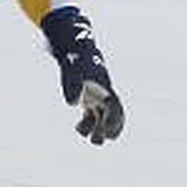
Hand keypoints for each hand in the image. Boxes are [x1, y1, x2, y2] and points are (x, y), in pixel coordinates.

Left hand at [41, 6, 124, 144]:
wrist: (71, 45)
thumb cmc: (75, 58)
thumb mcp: (73, 70)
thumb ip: (72, 86)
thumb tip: (72, 103)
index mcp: (105, 87)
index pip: (115, 108)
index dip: (115, 122)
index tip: (109, 135)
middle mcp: (103, 92)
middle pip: (110, 115)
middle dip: (107, 129)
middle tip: (98, 141)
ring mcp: (96, 94)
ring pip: (101, 116)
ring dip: (97, 128)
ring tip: (89, 139)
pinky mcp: (86, 95)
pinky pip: (92, 113)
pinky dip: (88, 122)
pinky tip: (79, 128)